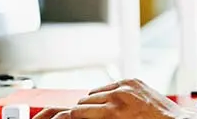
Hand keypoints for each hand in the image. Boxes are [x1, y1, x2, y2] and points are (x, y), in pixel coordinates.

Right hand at [33, 79, 189, 118]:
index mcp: (112, 112)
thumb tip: (80, 118)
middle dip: (80, 113)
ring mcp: (126, 86)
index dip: (63, 117)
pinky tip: (112, 106)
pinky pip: (109, 86)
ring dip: (93, 104)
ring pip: (94, 94)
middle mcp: (118, 96)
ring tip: (100, 115)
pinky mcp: (133, 81)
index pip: (75, 112)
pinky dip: (107, 95)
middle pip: (82, 103)